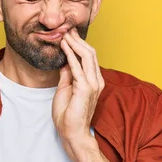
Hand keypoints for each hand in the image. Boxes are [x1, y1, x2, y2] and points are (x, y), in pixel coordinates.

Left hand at [52, 28, 104, 156]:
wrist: (72, 133)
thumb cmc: (68, 115)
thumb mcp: (65, 89)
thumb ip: (67, 75)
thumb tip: (65, 61)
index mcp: (93, 81)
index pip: (89, 57)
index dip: (79, 44)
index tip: (69, 34)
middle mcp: (96, 81)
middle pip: (90, 53)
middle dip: (78, 40)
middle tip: (66, 28)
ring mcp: (93, 85)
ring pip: (87, 57)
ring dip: (75, 43)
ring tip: (65, 33)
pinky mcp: (85, 89)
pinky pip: (78, 68)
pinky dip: (71, 55)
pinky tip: (64, 46)